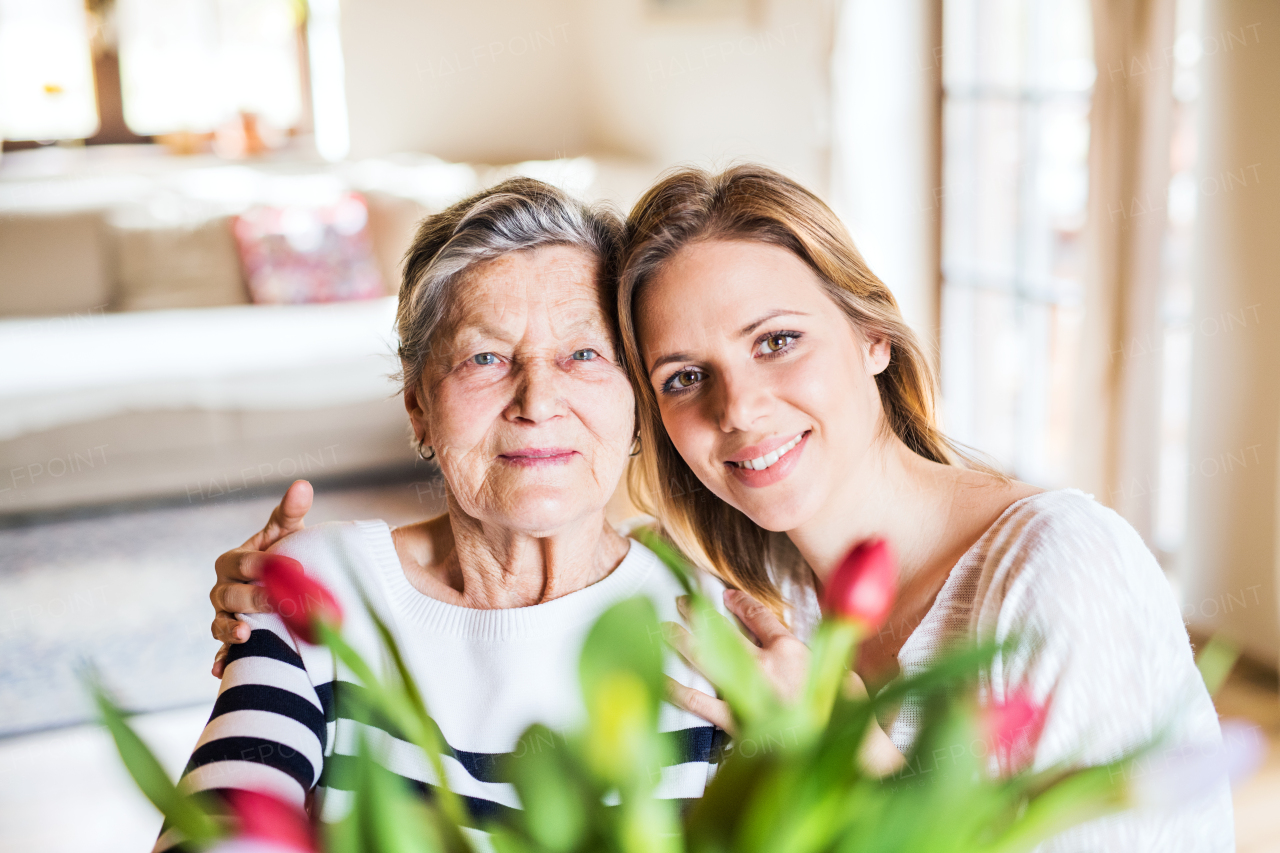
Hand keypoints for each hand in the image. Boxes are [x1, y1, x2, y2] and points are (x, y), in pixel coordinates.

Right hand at [210, 479, 312, 676]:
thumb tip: (302, 484)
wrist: (285, 587)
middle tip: (281, 601)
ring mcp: (224, 617)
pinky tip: (222, 670)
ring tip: (245, 635)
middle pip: (232, 595)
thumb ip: (290, 511)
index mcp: (233, 561)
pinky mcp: (230, 641)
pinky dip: (221, 660)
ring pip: (220, 624)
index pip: (244, 562)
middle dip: (255, 597)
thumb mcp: (288, 533)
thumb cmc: (283, 555)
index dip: (266, 564)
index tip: (296, 567)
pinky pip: (222, 652)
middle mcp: (222, 590)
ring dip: (230, 630)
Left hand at [663, 587, 904, 774]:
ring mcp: (748, 695)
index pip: (760, 616)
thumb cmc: (845, 717)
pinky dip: (680, 693)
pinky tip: (664, 682)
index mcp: (792, 652)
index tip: (728, 596)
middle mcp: (765, 669)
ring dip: (682, 642)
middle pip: (723, 631)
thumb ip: (817, 652)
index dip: (740, 602)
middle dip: (698, 614)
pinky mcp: (737, 723)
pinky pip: (700, 705)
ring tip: (664, 630)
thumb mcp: (840, 672)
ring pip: (704, 659)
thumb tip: (800, 638)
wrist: (847, 758)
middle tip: (680, 603)